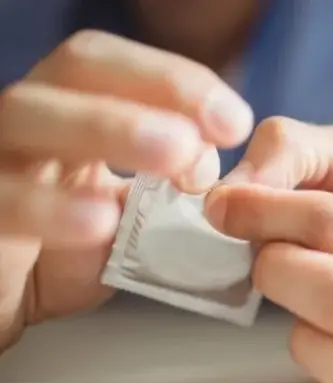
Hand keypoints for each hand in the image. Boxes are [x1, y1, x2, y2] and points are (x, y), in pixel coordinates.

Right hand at [0, 30, 253, 349]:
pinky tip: (101, 222)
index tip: (234, 124)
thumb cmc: (69, 250)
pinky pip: (2, 199)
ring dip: (109, 127)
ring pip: (29, 116)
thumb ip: (182, 189)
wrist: (6, 301)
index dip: (176, 82)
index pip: (118, 66)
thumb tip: (244, 162)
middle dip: (155, 91)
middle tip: (208, 136)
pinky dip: (51, 208)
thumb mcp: (135, 218)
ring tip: (174, 157)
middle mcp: (33, 121)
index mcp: (74, 111)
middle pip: (79, 70)